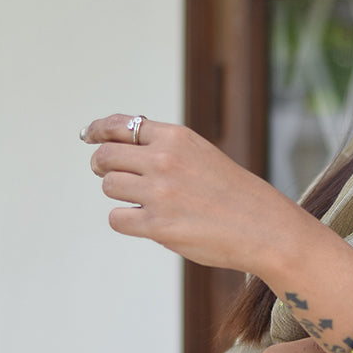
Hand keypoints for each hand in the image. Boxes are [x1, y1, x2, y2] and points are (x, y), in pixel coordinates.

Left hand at [82, 113, 299, 273]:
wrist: (265, 228)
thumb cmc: (235, 195)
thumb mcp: (202, 156)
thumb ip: (166, 150)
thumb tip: (120, 151)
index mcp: (176, 137)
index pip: (121, 125)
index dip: (98, 130)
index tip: (88, 136)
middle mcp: (164, 160)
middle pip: (106, 155)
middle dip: (102, 165)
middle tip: (108, 174)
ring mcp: (159, 193)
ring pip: (109, 186)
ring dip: (118, 195)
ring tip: (143, 202)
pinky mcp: (157, 225)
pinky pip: (117, 218)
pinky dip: (125, 220)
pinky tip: (145, 222)